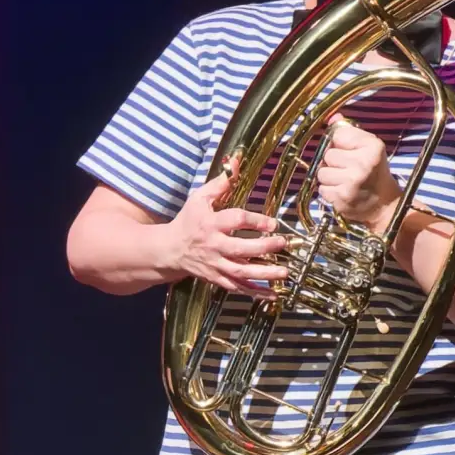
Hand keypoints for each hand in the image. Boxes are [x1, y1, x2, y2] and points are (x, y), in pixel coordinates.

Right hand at [167, 161, 289, 295]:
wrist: (171, 250)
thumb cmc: (188, 221)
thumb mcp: (200, 198)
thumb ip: (221, 183)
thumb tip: (236, 161)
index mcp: (210, 224)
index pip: (235, 221)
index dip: (255, 221)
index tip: (272, 223)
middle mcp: (213, 246)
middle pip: (240, 249)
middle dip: (264, 248)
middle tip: (282, 244)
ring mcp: (215, 265)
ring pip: (241, 272)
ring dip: (264, 274)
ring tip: (284, 272)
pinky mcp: (217, 278)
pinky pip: (238, 288)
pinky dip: (256, 292)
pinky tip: (274, 293)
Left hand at [316, 115, 401, 233]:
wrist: (384, 206)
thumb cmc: (375, 172)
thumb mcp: (369, 148)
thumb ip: (350, 132)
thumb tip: (332, 117)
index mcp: (372, 147)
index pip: (338, 135)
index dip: (339, 143)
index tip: (349, 151)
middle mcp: (363, 163)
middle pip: (328, 155)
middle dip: (334, 162)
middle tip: (347, 169)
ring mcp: (352, 182)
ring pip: (321, 173)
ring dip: (329, 178)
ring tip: (344, 181)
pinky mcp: (342, 198)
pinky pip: (322, 189)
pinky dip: (329, 191)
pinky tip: (342, 192)